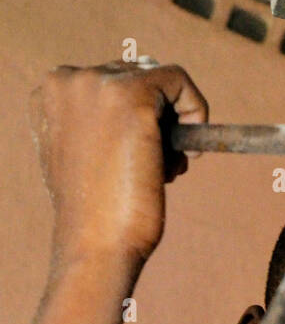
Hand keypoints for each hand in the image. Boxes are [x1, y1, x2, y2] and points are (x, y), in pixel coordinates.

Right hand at [29, 61, 207, 267]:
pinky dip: (196, 110)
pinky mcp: (132, 95)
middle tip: (162, 167)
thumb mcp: (87, 159)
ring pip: (159, 81)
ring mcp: (96, 83)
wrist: (96, 246)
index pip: (109, 82)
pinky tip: (192, 151)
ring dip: (174, 125)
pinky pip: (179, 81)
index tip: (147, 152)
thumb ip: (101, 127)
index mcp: (50, 94)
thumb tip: (148, 112)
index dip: (138, 117)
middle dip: (158, 121)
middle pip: (136, 77)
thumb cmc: (96, 216)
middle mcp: (67, 80)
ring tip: (166, 170)